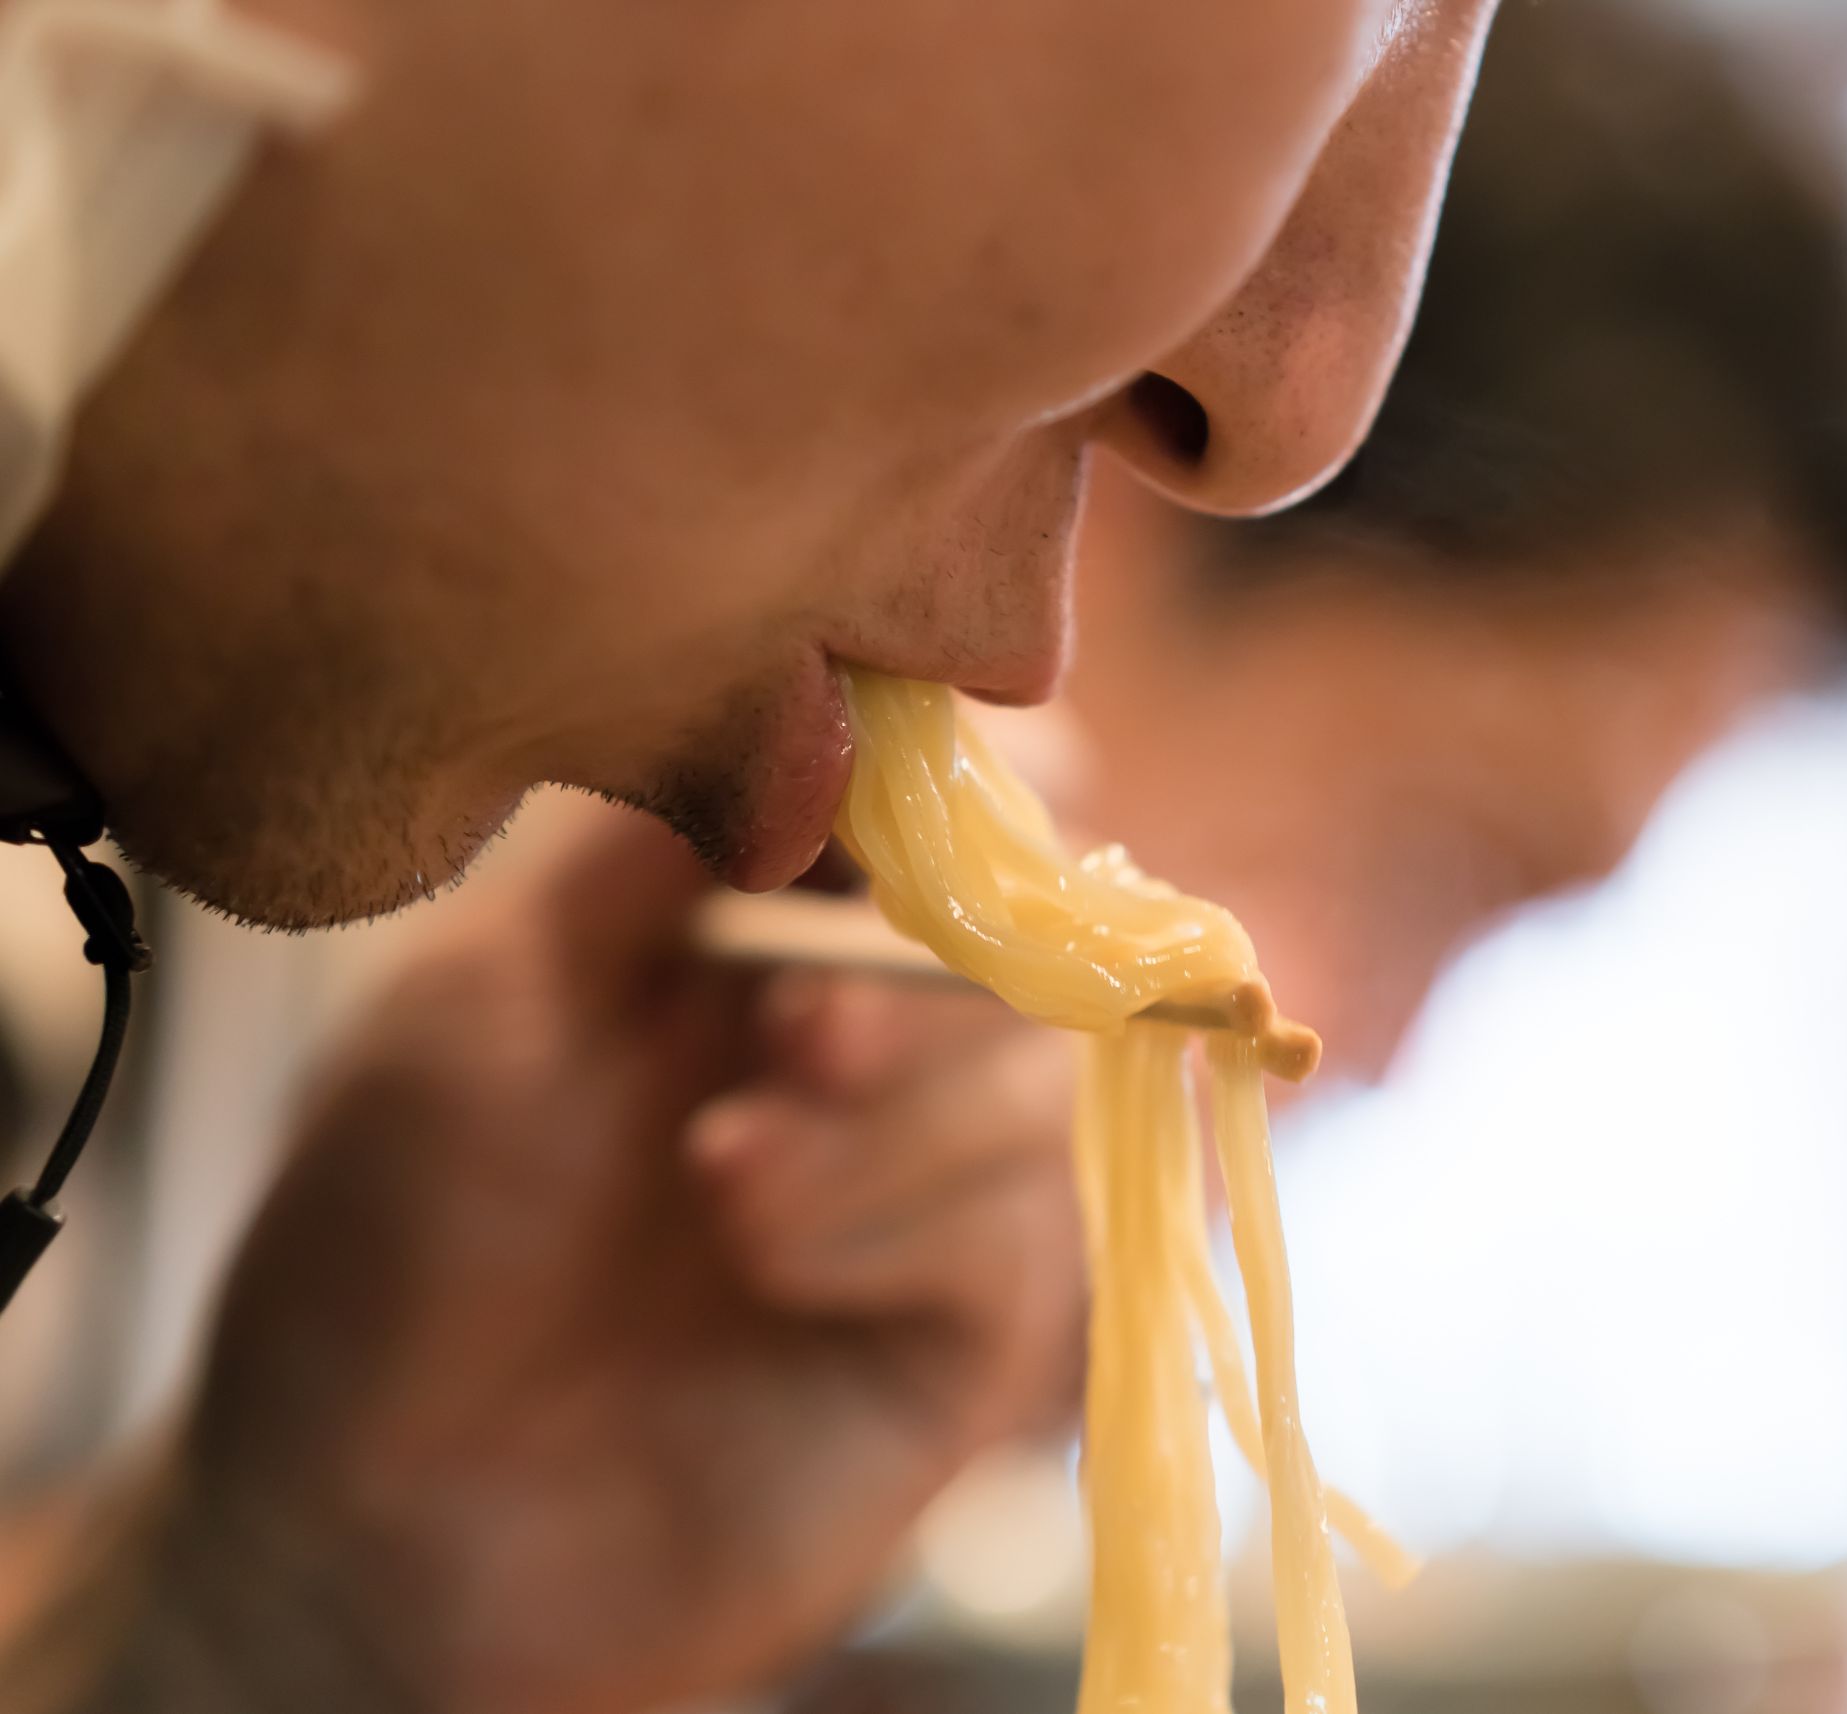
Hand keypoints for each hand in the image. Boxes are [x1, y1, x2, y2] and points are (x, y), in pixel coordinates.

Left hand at [96, 807, 1088, 1713]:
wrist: (368, 1531)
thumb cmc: (388, 1255)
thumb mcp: (479, 995)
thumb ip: (644, 846)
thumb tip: (812, 711)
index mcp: (759, 936)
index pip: (941, 806)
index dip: (953, 785)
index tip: (888, 813)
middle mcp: (869, 1046)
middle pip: (1033, 928)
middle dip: (923, 964)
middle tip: (790, 1026)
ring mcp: (929, 1190)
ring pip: (1040, 1077)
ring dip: (888, 1116)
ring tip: (716, 1180)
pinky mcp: (964, 1336)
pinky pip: (1022, 1233)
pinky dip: (896, 1226)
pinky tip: (761, 1262)